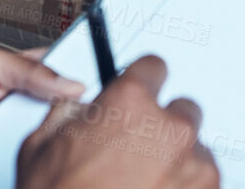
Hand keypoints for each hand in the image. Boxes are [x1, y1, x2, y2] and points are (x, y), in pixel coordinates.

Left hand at [0, 43, 83, 188]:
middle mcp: (28, 113)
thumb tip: (70, 81)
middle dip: (76, 120)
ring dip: (56, 149)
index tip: (104, 88)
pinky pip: (31, 172)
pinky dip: (35, 171)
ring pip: (55, 149)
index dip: (89, 81)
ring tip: (52, 146)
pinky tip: (35, 167)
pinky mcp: (9, 171)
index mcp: (28, 78)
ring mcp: (20, 145)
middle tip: (75, 120)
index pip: (71, 76)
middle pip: (71, 118)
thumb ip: (26, 68)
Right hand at [17, 56, 218, 188]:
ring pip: (195, 150)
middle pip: (181, 110)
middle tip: (137, 153)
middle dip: (162, 128)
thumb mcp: (41, 146)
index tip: (141, 93)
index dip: (142, 82)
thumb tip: (80, 109)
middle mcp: (169, 128)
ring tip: (144, 185)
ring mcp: (194, 165)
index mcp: (130, 103)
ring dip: (176, 162)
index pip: (153, 68)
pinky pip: (203, 182)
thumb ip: (70, 114)